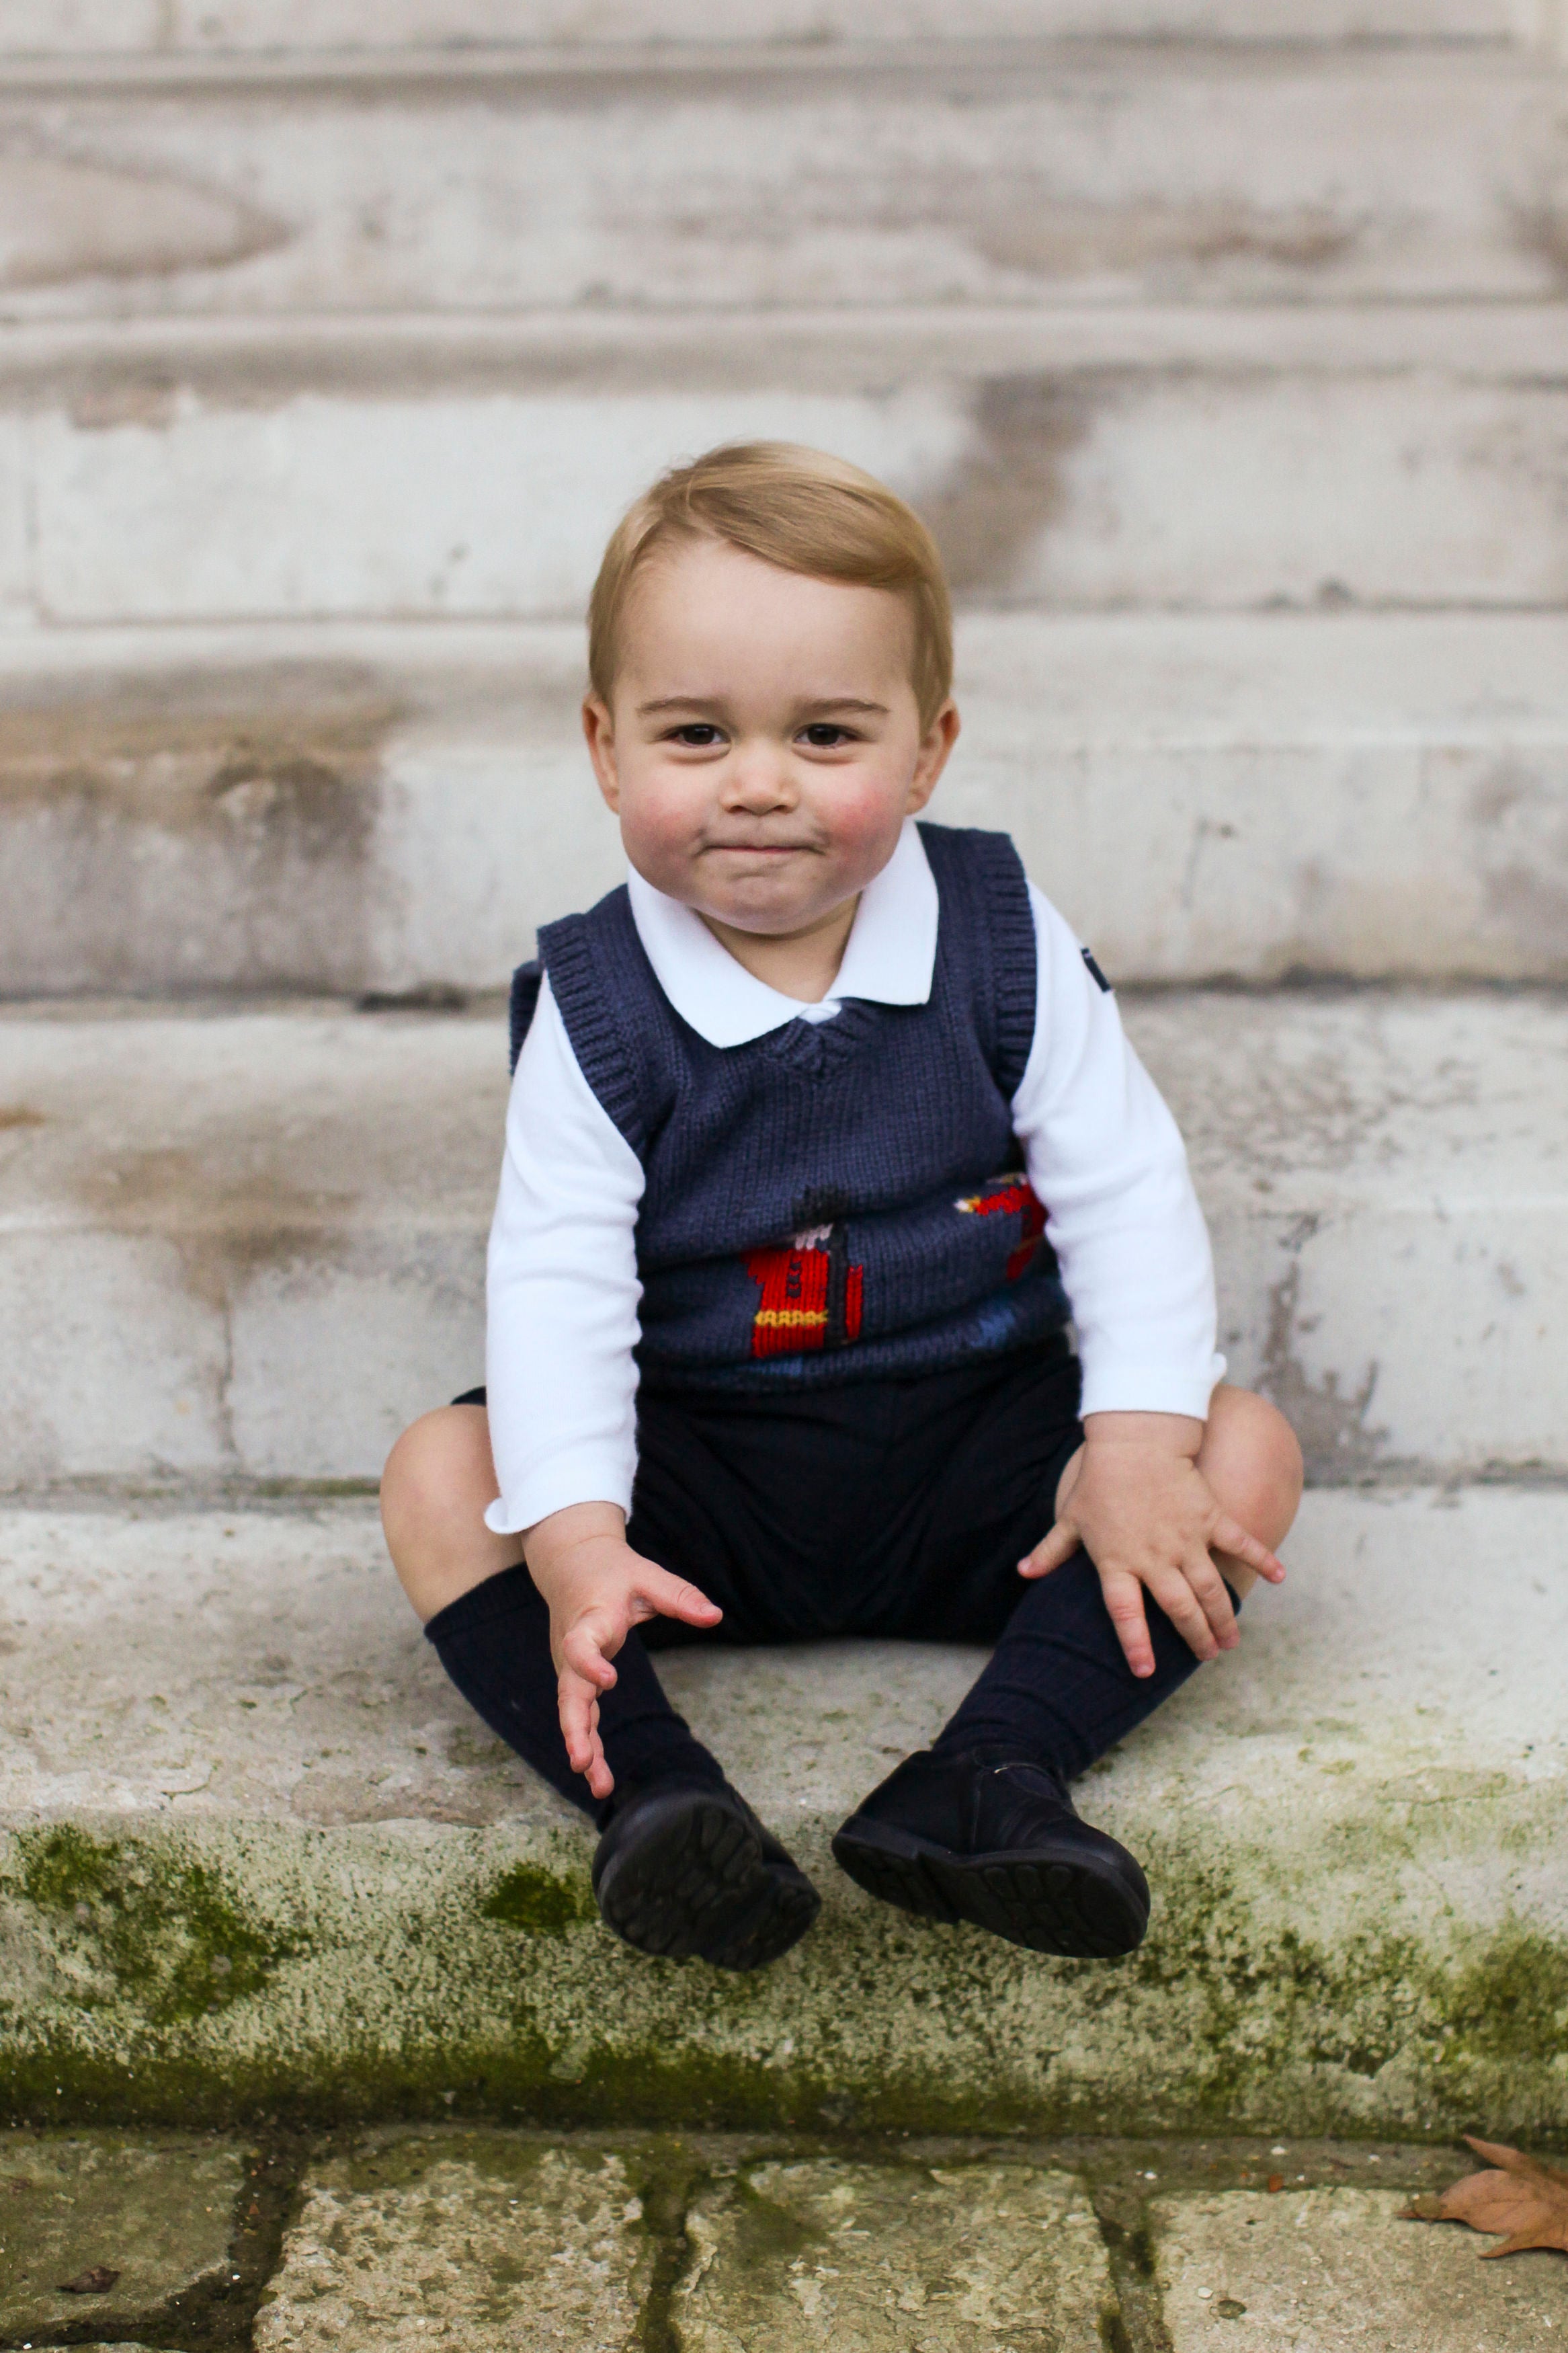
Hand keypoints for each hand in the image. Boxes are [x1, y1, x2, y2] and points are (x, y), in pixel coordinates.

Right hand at [522, 1503, 720, 1797]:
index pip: (581, 1645)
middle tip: (582, 1761)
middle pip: (569, 1692)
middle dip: (575, 1728)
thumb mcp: (648, 1575)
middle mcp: (572, 1649)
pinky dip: (589, 1743)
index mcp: (589, 1620)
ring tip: (599, 1786)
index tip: (610, 1679)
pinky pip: (580, 1714)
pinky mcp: (576, 1679)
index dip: (590, 1663)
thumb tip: (716, 1616)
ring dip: (584, 1747)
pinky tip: (600, 1776)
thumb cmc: (613, 1571)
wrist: (572, 1565)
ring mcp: (571, 1668)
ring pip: (573, 1711)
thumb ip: (680, 1596)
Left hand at [1018, 1412, 1284, 1677]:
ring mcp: (1186, 1538)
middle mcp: (1155, 1556)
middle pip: (1179, 1609)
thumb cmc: (1099, 1480)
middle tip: (1209, 1657)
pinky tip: (1280, 1579)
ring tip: (1231, 1641)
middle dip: (1196, 1639)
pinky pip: (1240, 1543)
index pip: (1125, 1613)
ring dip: (1223, 1618)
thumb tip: (1023, 1572)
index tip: (1144, 1671)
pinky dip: (1263, 1559)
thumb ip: (1050, 1551)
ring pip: (1210, 1589)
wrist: (1134, 1438)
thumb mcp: (1070, 1518)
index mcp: (1118, 1561)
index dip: (1134, 1643)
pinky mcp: (1210, 1517)